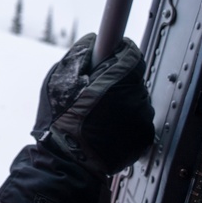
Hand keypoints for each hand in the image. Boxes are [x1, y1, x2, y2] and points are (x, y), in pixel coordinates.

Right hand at [32, 33, 154, 174]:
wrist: (67, 162)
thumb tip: (93, 40)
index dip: (117, 51)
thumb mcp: (56, 80)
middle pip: (133, 75)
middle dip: (116, 78)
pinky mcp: (145, 136)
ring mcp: (142, 118)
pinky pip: (138, 118)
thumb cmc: (58, 123)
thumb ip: (77, 56)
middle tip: (93, 91)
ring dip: (121, 99)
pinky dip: (125, 119)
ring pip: (136, 97)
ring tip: (97, 113)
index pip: (130, 52)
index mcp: (114, 80)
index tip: (110, 53)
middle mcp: (133, 97)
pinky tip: (106, 126)